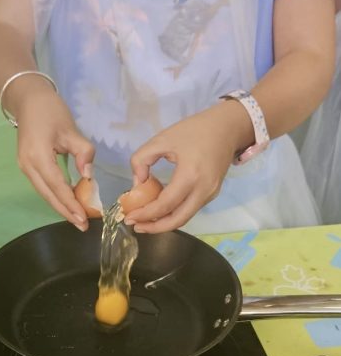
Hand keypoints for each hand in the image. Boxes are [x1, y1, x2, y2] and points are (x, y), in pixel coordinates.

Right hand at [16, 87, 94, 229]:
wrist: (28, 100)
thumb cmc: (51, 111)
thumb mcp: (71, 129)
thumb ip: (83, 152)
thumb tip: (88, 177)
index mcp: (38, 156)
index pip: (57, 186)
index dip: (71, 203)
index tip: (84, 218)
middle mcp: (28, 166)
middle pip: (48, 195)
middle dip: (65, 212)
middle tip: (82, 226)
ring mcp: (25, 167)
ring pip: (44, 193)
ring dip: (60, 206)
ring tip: (77, 218)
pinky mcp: (27, 166)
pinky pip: (42, 186)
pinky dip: (55, 196)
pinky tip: (67, 202)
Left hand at [125, 105, 251, 232]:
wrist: (227, 128)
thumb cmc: (194, 130)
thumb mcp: (161, 139)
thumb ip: (142, 160)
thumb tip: (137, 184)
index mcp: (190, 175)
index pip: (165, 205)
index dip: (145, 214)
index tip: (129, 217)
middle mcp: (203, 190)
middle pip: (177, 220)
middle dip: (154, 227)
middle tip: (136, 226)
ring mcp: (210, 194)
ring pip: (184, 217)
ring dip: (164, 223)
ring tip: (145, 220)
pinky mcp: (212, 194)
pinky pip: (191, 209)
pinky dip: (174, 213)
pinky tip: (160, 209)